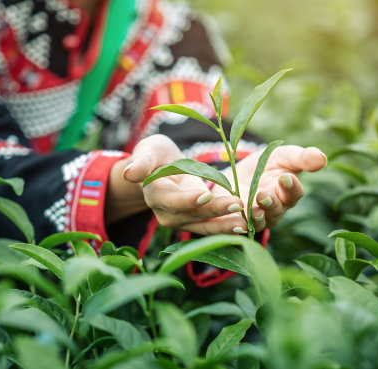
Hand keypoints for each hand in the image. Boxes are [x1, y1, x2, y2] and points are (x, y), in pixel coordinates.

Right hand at [107, 134, 247, 234]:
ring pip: (205, 227)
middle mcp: (167, 214)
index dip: (188, 200)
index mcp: (154, 196)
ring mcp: (183, 221)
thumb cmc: (155, 155)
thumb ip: (141, 162)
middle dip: (215, 212)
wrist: (161, 168)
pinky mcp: (197, 222)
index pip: (171, 202)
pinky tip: (248, 225)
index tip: (206, 193)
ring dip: (225, 226)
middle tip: (237, 204)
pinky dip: (229, 227)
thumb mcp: (148, 151)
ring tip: (246, 222)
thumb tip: (130, 173)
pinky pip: (213, 227)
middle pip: (192, 216)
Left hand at [210, 145, 326, 232]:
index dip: (291, 187)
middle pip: (276, 211)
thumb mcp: (282, 156)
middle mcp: (274, 210)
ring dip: (254, 217)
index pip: (294, 193)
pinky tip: (233, 221)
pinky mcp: (235, 222)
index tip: (285, 177)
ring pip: (258, 222)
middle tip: (263, 195)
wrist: (235, 174)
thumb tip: (322, 158)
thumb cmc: (266, 164)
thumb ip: (301, 157)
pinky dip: (234, 225)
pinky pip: (236, 228)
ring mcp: (256, 219)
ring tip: (250, 210)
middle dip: (270, 204)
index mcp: (287, 193)